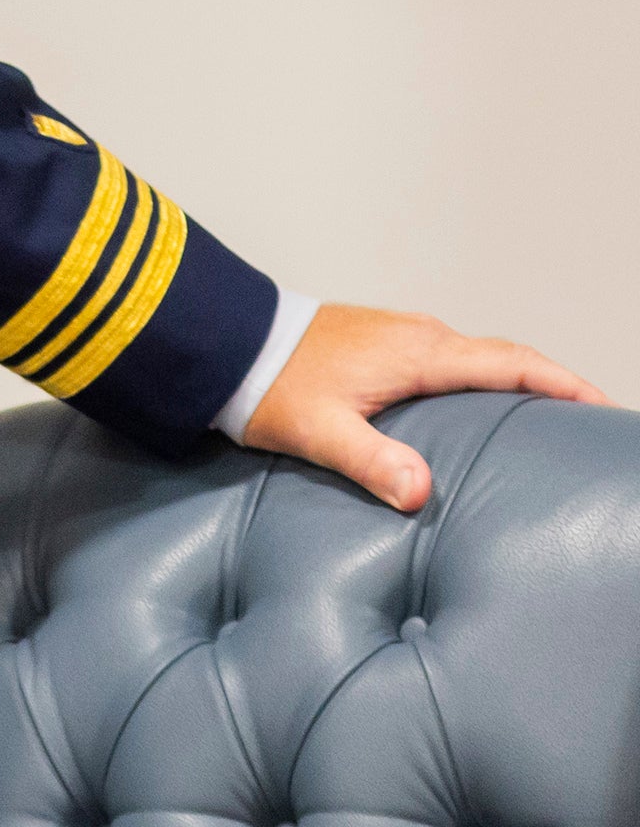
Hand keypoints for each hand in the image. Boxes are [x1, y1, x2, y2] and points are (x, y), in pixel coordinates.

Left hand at [242, 303, 608, 511]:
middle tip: (589, 417)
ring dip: (516, 379)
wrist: (225, 342)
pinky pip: (450, 357)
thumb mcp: (318, 430)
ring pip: (477, 356)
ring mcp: (401, 334)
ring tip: (545, 418)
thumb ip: (370, 460)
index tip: (604, 404)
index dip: (563, 384)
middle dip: (552, 384)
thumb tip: (419, 492)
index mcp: (418, 353)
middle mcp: (419, 335)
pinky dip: (480, 377)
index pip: (512, 364)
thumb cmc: (268, 384)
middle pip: (505, 357)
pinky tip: (478, 407)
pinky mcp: (382, 341)